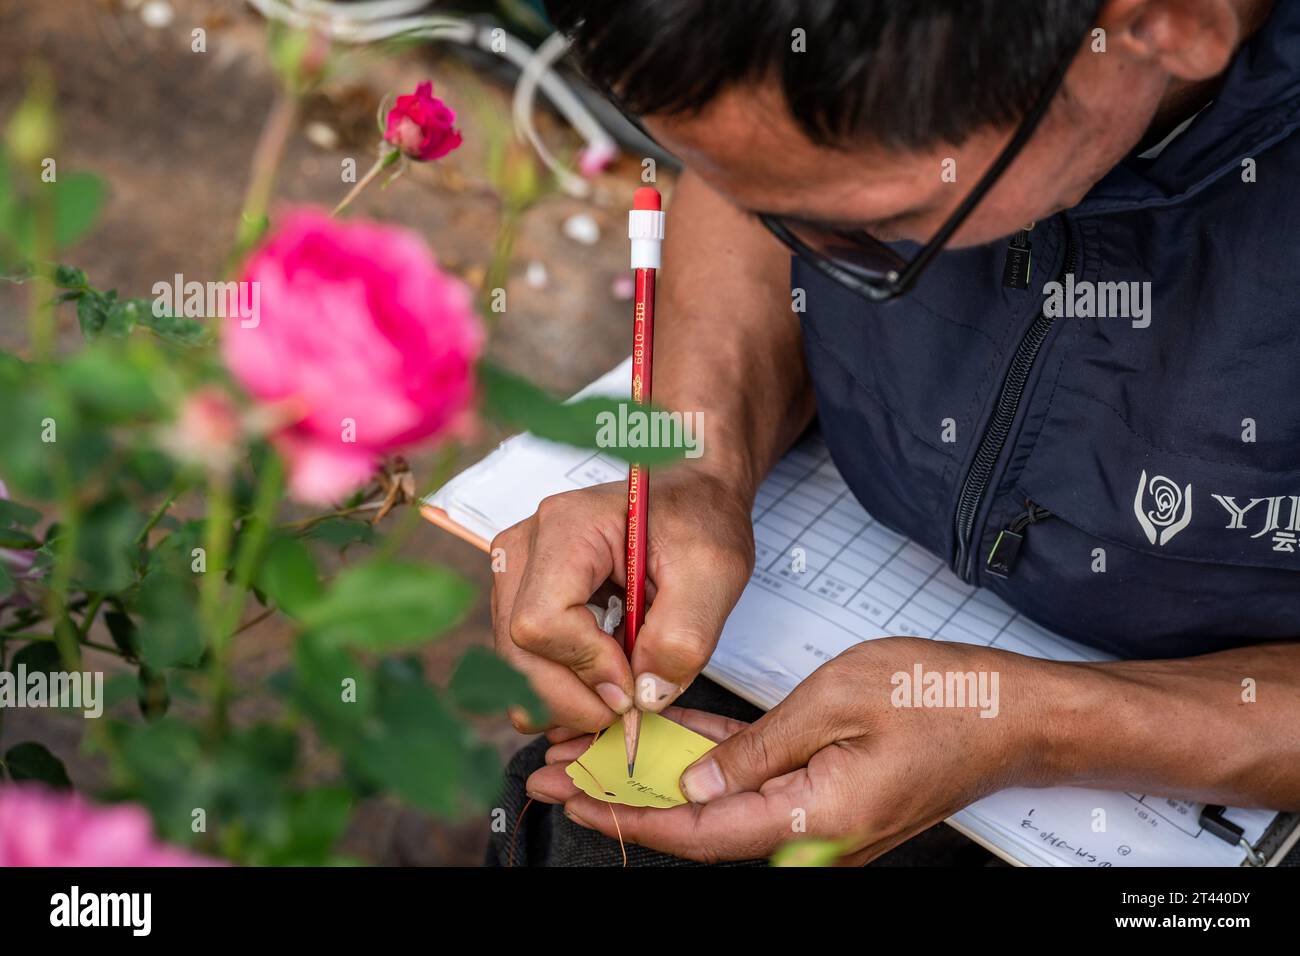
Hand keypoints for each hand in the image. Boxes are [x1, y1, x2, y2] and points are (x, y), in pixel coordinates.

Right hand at [489, 469, 754, 733]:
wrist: (692, 494)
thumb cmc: (700, 520)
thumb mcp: (714, 572)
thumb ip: (683, 637)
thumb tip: (643, 696)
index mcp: (568, 527)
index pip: (542, 622)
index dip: (588, 666)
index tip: (637, 681)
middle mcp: (526, 546)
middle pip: (517, 651)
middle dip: (574, 697)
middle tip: (631, 705)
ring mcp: (517, 572)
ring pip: (514, 665)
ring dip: (567, 696)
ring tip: (621, 688)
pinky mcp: (521, 595)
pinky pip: (522, 661)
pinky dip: (560, 687)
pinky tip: (601, 681)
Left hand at [525, 637, 1065, 862]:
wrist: (1015, 716)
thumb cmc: (941, 702)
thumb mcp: (839, 702)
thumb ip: (760, 749)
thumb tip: (692, 785)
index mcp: (811, 819)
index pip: (697, 832)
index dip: (627, 816)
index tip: (571, 795)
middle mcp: (809, 835)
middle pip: (695, 826)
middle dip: (623, 799)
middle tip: (556, 772)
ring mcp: (818, 818)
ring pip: (717, 806)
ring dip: (656, 782)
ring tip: (593, 755)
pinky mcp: (825, 795)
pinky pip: (753, 784)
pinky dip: (706, 766)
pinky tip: (668, 744)